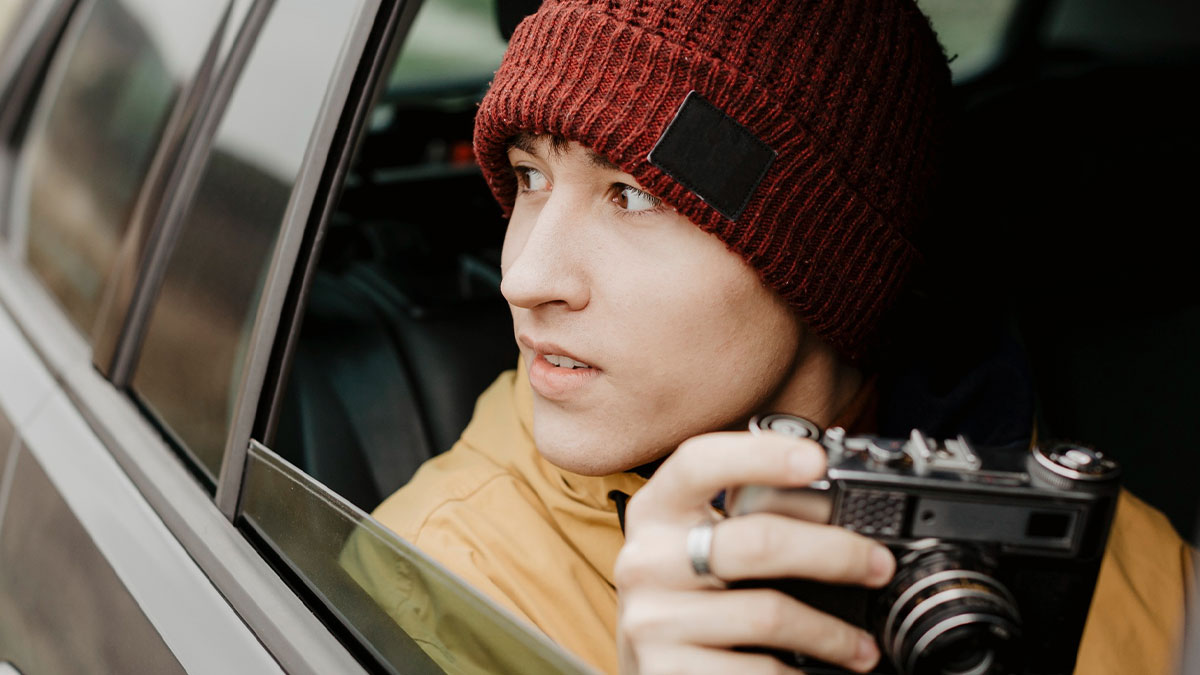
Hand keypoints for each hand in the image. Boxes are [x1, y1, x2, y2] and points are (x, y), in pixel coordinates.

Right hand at [614, 431, 895, 673]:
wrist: (652, 667)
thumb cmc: (691, 598)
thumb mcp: (698, 546)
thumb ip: (745, 520)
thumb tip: (839, 508)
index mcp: (657, 510)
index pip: (698, 462)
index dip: (759, 455)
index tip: (817, 460)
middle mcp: (646, 559)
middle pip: (756, 541)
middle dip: (834, 552)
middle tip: (877, 565)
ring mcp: (652, 618)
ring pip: (768, 613)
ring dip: (832, 633)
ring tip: (862, 645)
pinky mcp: (667, 670)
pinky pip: (759, 670)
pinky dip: (800, 674)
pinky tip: (815, 672)